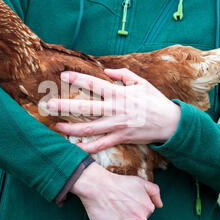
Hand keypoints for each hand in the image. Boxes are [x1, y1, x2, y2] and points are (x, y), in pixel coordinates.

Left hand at [47, 68, 180, 153]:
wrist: (170, 122)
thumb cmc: (155, 100)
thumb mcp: (141, 83)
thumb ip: (123, 75)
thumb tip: (106, 70)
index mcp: (119, 93)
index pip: (94, 84)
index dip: (78, 79)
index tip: (63, 76)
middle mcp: (115, 109)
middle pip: (85, 107)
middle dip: (65, 105)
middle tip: (49, 104)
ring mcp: (117, 125)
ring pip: (89, 128)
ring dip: (71, 128)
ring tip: (57, 126)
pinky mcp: (120, 138)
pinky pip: (100, 145)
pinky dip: (87, 148)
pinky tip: (75, 148)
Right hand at [71, 162, 162, 219]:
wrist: (97, 185)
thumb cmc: (117, 183)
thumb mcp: (140, 182)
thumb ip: (154, 192)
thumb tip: (160, 205)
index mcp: (148, 208)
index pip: (142, 216)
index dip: (131, 210)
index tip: (123, 204)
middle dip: (126, 219)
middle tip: (116, 207)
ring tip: (110, 212)